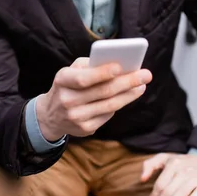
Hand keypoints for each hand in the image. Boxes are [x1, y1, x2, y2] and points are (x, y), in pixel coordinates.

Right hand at [36, 57, 151, 140]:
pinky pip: (108, 115)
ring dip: (129, 94)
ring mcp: (76, 117)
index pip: (84, 78)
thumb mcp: (71, 71)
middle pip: (103, 92)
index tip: (121, 66)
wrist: (50, 115)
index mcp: (62, 80)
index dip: (102, 73)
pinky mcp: (84, 129)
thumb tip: (119, 66)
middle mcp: (67, 100)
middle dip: (127, 82)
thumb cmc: (68, 85)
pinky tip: (128, 96)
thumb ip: (90, 65)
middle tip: (146, 75)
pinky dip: (120, 104)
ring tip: (142, 85)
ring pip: (109, 105)